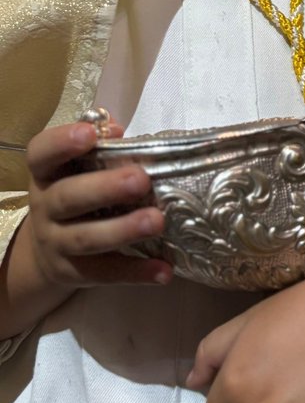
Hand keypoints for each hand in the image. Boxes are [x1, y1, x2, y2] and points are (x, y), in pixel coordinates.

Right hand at [25, 119, 171, 289]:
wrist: (47, 249)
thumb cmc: (77, 191)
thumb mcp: (79, 167)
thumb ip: (100, 146)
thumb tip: (115, 129)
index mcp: (47, 173)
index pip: (42, 154)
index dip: (61, 143)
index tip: (89, 134)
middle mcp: (45, 206)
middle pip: (68, 197)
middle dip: (105, 188)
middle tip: (140, 180)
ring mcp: (56, 242)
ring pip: (86, 238)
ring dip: (123, 230)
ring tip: (157, 221)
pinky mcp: (72, 272)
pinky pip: (104, 273)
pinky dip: (135, 272)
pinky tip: (164, 269)